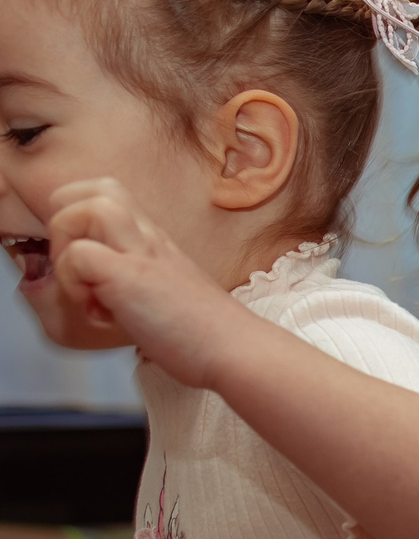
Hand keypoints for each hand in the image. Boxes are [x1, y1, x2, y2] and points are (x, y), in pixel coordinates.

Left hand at [44, 178, 248, 381]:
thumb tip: (93, 294)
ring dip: (65, 249)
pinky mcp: (130, 275)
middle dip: (63, 225)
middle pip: (87, 189)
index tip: (84, 263)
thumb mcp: (164, 293)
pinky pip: (78, 255)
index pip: (102, 194)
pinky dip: (73, 284)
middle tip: (78, 270)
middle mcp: (146, 236)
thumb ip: (134, 282)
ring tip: (85, 288)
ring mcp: (140, 252)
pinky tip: (99, 311)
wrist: (236, 350)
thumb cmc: (201, 334)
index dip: (76, 218)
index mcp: (152, 239)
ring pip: (80, 209)